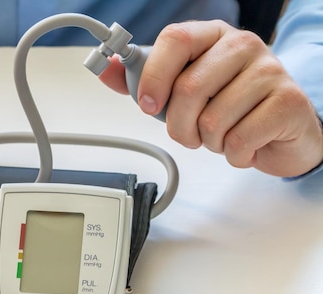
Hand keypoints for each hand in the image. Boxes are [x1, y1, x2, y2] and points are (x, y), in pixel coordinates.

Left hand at [99, 20, 322, 176]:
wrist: (283, 130)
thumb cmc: (228, 107)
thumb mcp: (182, 90)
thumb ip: (143, 80)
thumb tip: (106, 70)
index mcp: (212, 36)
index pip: (176, 40)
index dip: (154, 75)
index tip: (147, 104)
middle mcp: (243, 45)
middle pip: (189, 87)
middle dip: (179, 125)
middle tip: (190, 134)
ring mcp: (270, 71)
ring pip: (213, 120)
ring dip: (209, 142)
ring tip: (223, 135)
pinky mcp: (289, 102)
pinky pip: (239, 140)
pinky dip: (234, 154)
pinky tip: (245, 144)